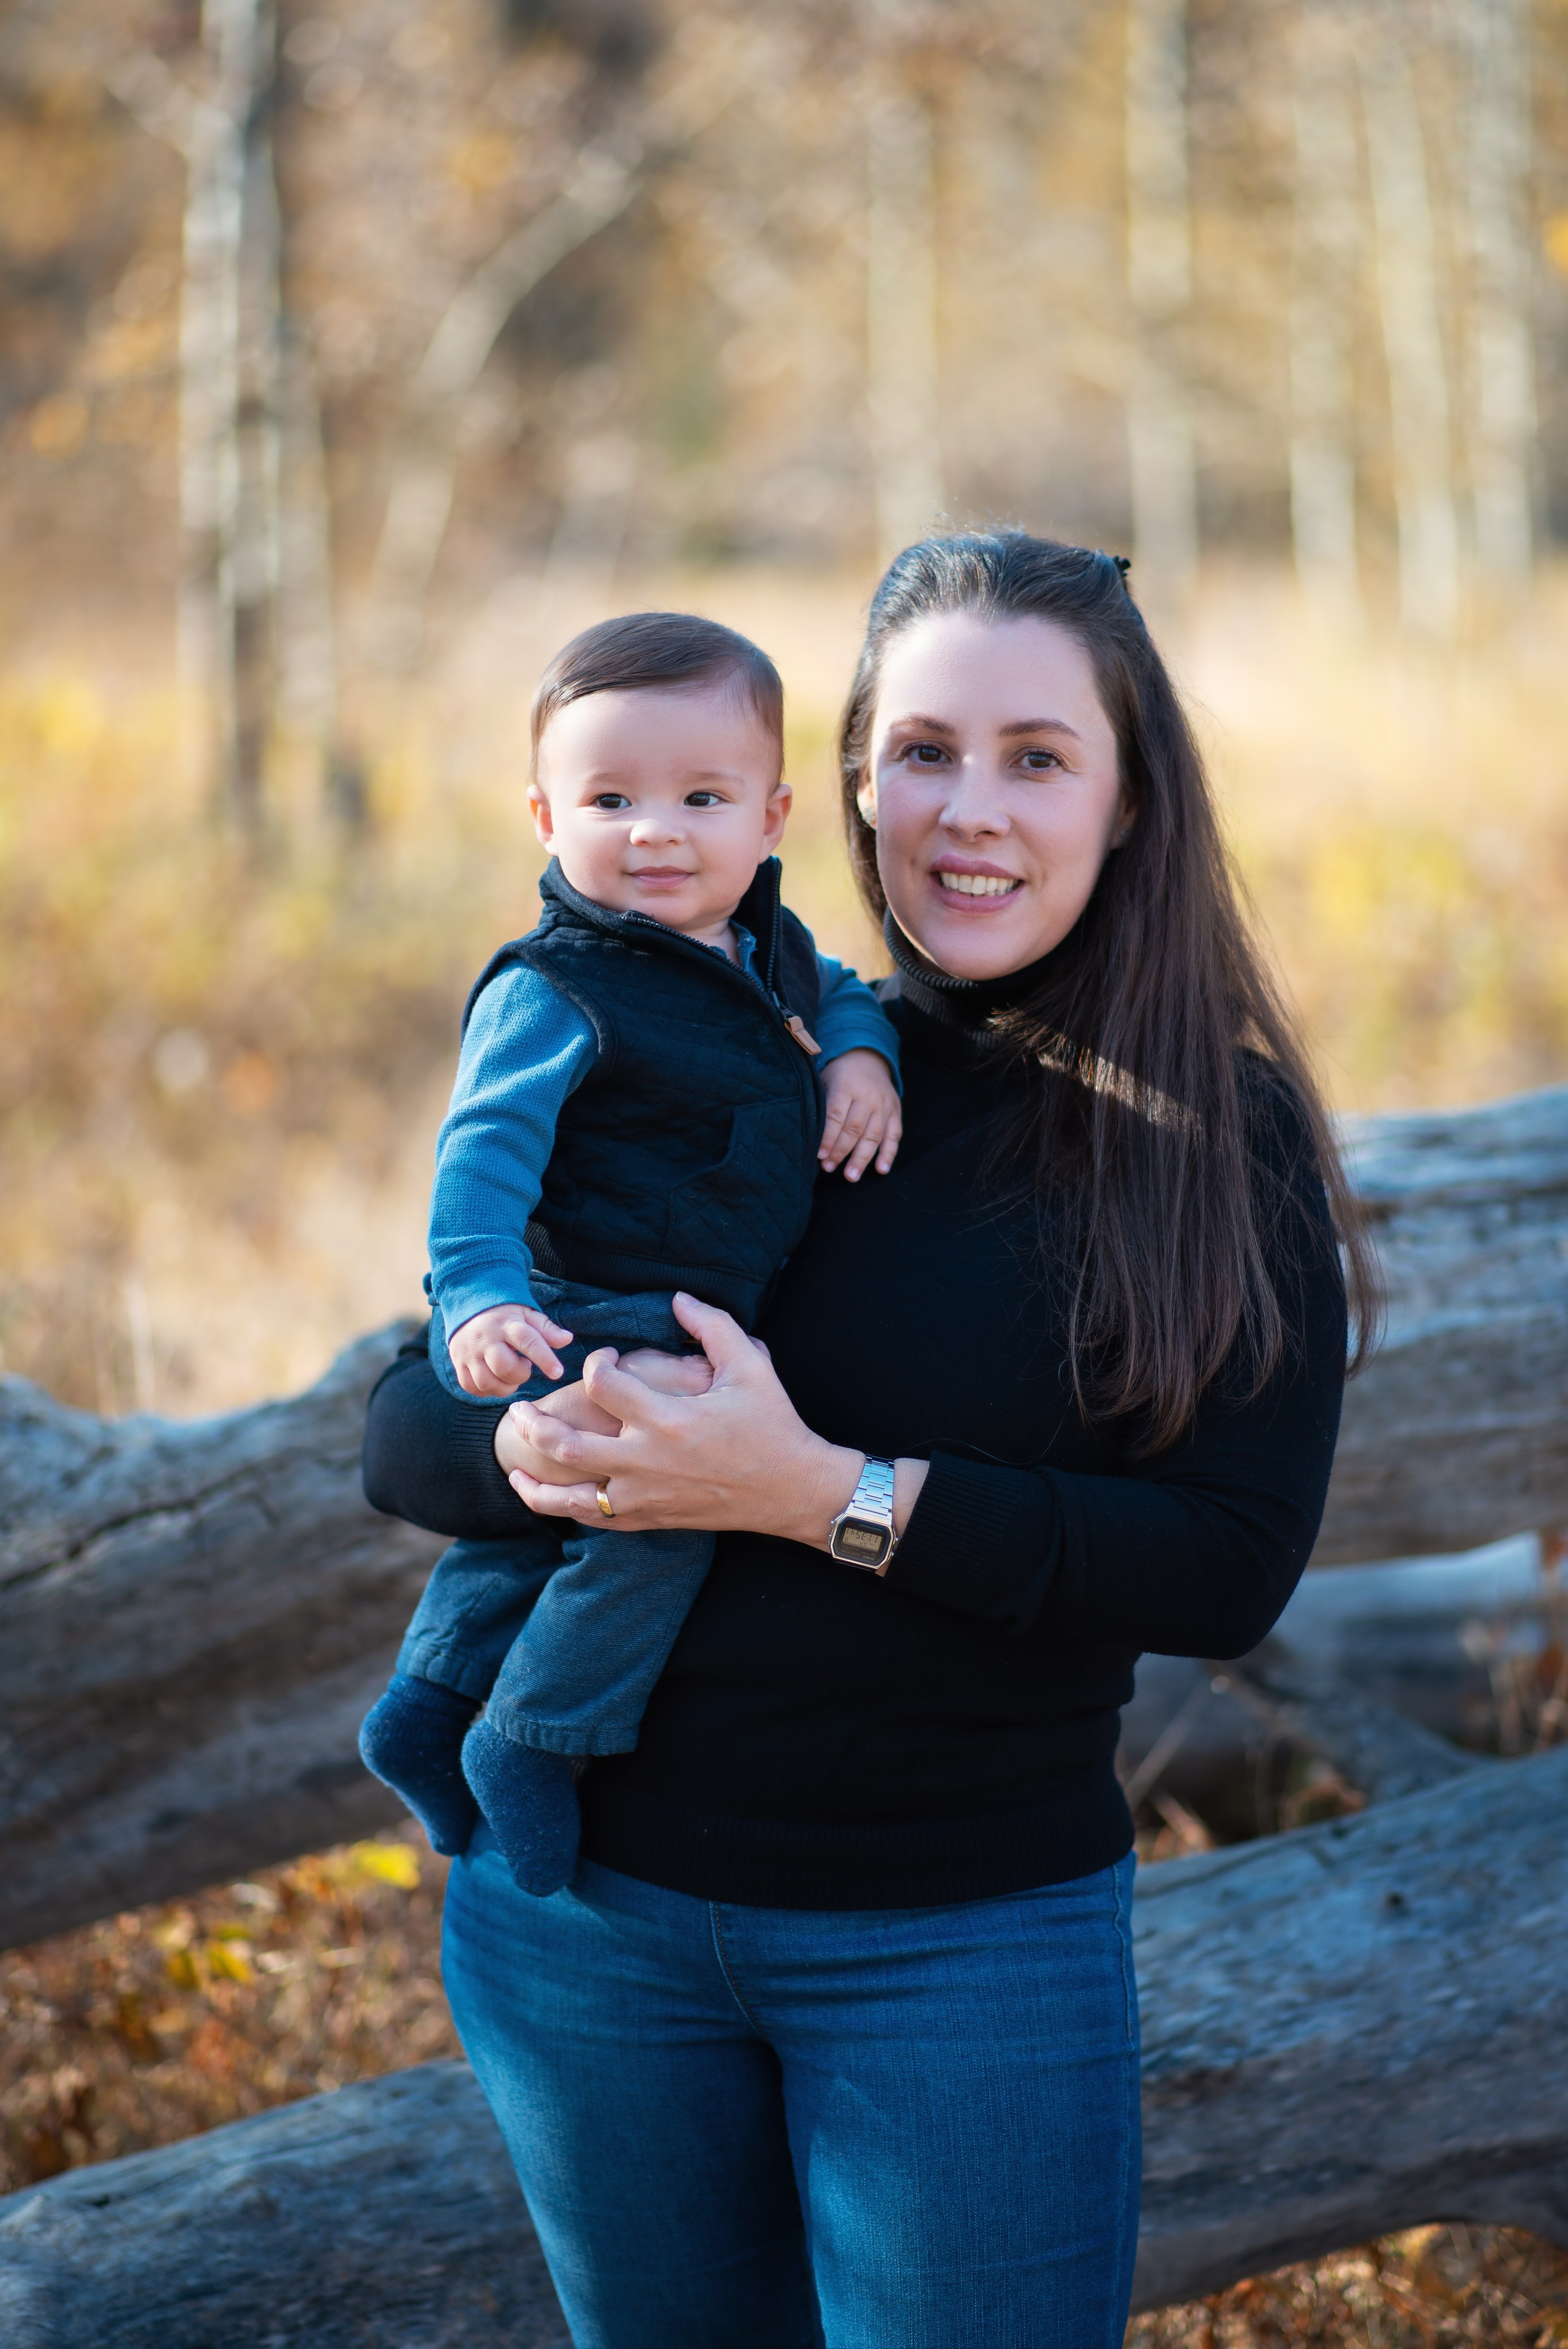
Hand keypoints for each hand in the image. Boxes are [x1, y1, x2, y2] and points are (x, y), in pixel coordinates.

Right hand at [448, 1301, 572, 1396]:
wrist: (468, 1305)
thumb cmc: (505, 1314)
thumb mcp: (527, 1315)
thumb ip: (547, 1329)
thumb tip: (567, 1339)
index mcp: (507, 1323)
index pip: (528, 1341)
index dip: (545, 1359)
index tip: (557, 1373)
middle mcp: (486, 1337)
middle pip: (504, 1367)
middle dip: (521, 1375)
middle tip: (524, 1367)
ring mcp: (469, 1351)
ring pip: (486, 1381)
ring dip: (504, 1387)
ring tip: (510, 1375)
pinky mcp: (458, 1362)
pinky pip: (470, 1386)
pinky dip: (486, 1390)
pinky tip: (496, 1381)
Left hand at [501, 1293, 864, 1539]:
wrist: (792, 1489)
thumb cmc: (772, 1424)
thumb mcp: (750, 1365)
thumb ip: (712, 1326)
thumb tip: (678, 1297)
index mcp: (668, 1418)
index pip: (603, 1384)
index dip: (594, 1361)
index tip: (603, 1357)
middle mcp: (648, 1461)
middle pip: (566, 1444)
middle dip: (533, 1424)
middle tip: (519, 1408)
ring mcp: (646, 1496)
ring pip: (570, 1495)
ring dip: (534, 1479)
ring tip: (514, 1461)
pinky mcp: (651, 1519)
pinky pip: (595, 1518)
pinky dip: (565, 1509)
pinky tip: (548, 1496)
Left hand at [818, 1048, 901, 1180]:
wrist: (867, 1059)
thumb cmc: (838, 1076)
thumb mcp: (825, 1080)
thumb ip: (820, 1105)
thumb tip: (806, 1136)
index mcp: (846, 1086)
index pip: (836, 1115)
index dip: (827, 1137)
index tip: (818, 1155)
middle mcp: (867, 1096)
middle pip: (854, 1128)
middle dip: (840, 1151)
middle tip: (828, 1168)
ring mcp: (884, 1105)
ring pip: (874, 1135)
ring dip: (862, 1158)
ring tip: (851, 1177)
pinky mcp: (896, 1111)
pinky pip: (894, 1135)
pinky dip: (889, 1153)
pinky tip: (881, 1170)